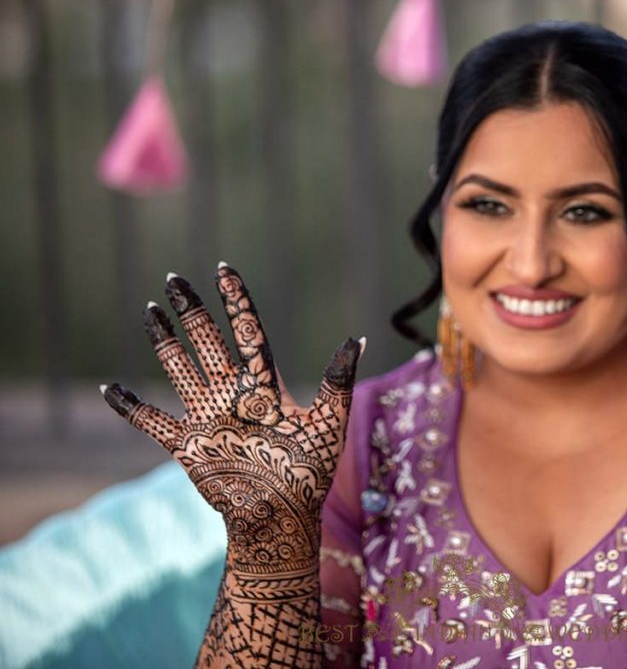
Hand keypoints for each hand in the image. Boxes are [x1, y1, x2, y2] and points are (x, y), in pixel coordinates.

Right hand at [101, 264, 362, 577]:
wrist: (280, 518)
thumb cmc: (310, 474)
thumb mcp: (328, 422)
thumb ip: (338, 380)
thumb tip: (355, 338)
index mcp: (264, 386)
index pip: (248, 333)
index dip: (236, 302)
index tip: (224, 270)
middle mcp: (232, 395)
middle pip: (208, 343)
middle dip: (192, 311)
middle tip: (175, 280)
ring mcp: (207, 417)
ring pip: (179, 369)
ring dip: (164, 342)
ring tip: (152, 311)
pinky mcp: (187, 446)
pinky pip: (150, 422)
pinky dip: (129, 407)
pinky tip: (109, 389)